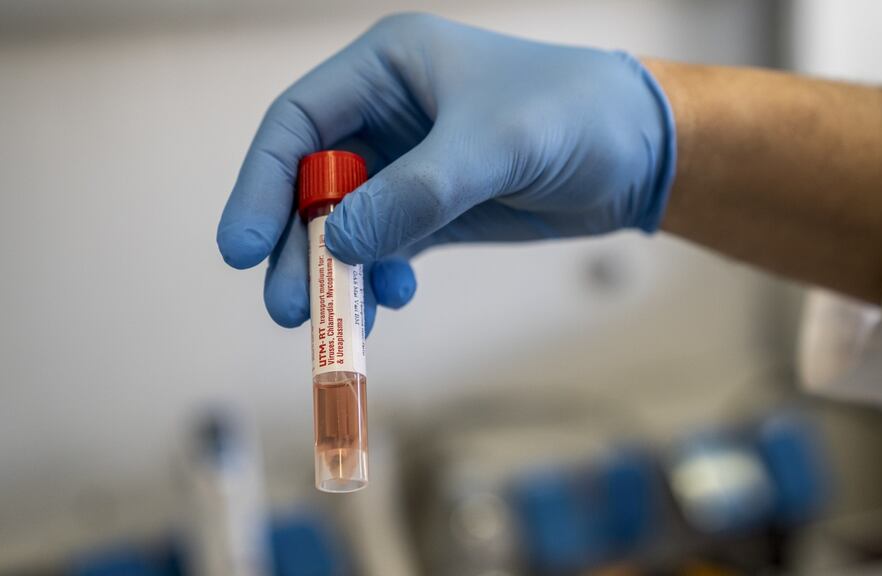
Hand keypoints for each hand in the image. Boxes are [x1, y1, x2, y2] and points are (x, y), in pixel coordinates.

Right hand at [217, 13, 675, 329]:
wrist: (639, 150)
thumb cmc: (573, 116)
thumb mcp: (493, 146)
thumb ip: (415, 193)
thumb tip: (335, 243)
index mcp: (387, 68)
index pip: (297, 124)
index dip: (262, 184)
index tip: (242, 250)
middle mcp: (386, 113)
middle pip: (311, 182)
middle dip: (297, 245)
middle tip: (289, 308)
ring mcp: (408, 165)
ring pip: (344, 224)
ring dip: (334, 272)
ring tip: (337, 322)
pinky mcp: (433, 208)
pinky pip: (384, 247)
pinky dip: (377, 277)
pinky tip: (390, 298)